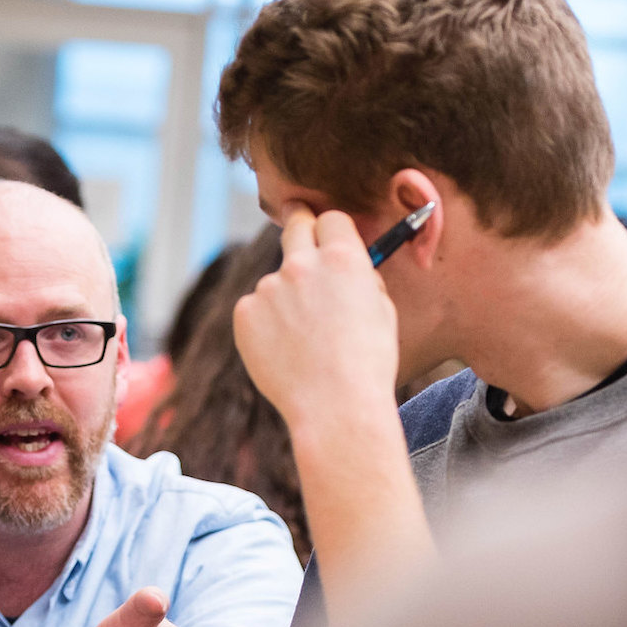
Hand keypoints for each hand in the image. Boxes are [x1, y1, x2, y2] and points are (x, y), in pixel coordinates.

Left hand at [233, 202, 398, 428]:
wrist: (335, 406)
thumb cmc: (367, 364)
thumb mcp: (381, 310)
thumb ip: (360, 277)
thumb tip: (344, 264)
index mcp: (344, 259)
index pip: (331, 219)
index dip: (331, 228)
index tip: (325, 232)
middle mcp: (302, 264)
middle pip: (295, 226)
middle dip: (299, 226)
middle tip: (299, 232)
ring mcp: (269, 287)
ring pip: (276, 281)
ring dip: (285, 297)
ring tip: (305, 341)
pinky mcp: (245, 312)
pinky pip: (256, 309)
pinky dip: (266, 324)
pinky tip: (284, 351)